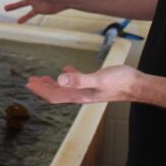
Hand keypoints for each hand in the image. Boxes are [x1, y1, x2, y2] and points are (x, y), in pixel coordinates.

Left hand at [26, 65, 140, 103]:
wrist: (136, 85)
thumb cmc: (119, 82)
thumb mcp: (98, 78)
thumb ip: (79, 79)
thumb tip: (59, 78)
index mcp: (79, 95)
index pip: (54, 95)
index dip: (41, 90)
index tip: (30, 83)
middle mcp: (81, 95)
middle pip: (57, 94)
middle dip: (43, 88)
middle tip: (31, 81)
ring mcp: (88, 90)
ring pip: (65, 89)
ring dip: (53, 84)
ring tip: (43, 78)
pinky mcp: (94, 84)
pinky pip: (76, 82)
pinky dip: (68, 77)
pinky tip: (67, 70)